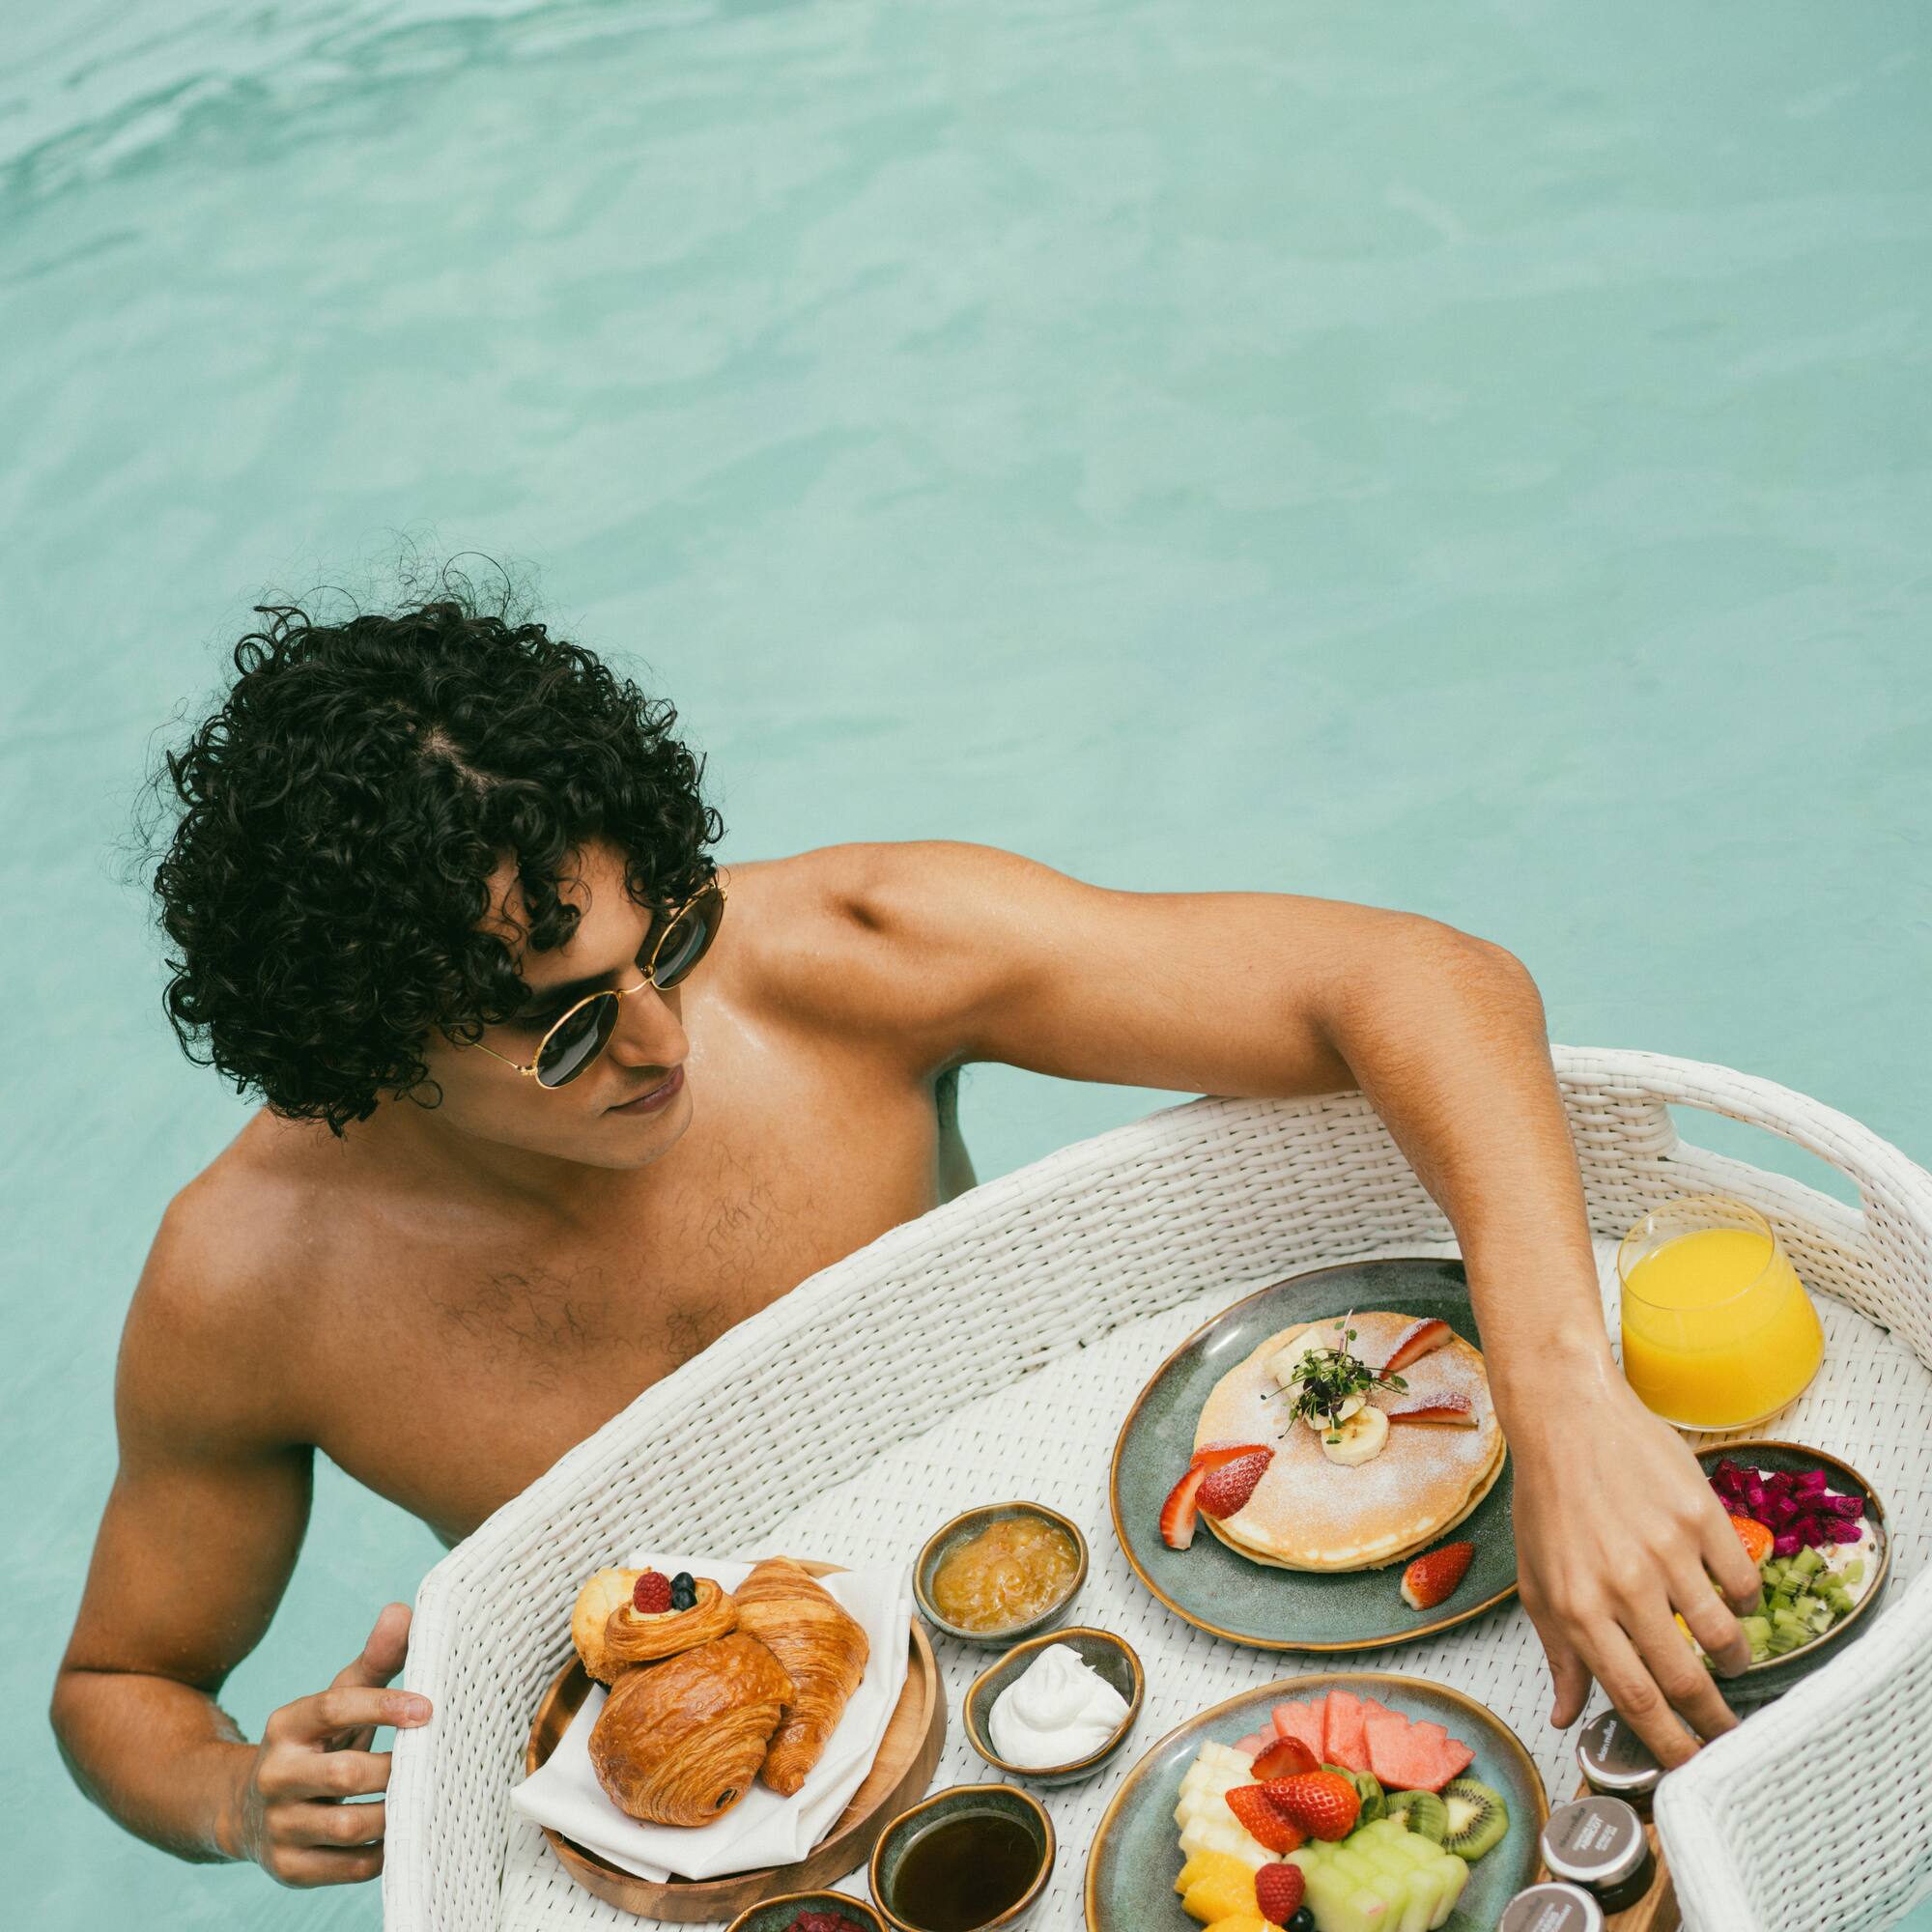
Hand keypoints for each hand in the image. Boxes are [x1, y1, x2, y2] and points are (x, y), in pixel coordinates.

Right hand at [229, 1603, 429, 1885]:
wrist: (249, 1807)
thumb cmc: (315, 1743)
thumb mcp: (338, 1698)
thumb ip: (375, 1660)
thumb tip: (404, 1611)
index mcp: (287, 1725)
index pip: (334, 1707)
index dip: (383, 1705)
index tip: (428, 1708)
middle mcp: (274, 1775)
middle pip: (345, 1774)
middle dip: (394, 1769)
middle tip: (426, 1762)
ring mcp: (278, 1825)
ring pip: (348, 1826)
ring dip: (393, 1813)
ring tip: (416, 1797)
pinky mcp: (288, 1868)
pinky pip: (348, 1866)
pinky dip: (382, 1852)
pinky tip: (397, 1832)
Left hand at [1511, 1370, 1761, 1766]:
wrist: (1566, 1415)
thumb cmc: (1547, 1497)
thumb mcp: (1535, 1577)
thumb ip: (1557, 1650)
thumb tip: (1565, 1714)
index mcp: (1577, 1606)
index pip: (1633, 1699)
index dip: (1669, 1743)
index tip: (1690, 1766)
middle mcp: (1622, 1583)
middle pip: (1685, 1680)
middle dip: (1714, 1719)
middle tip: (1728, 1731)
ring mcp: (1665, 1548)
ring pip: (1724, 1635)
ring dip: (1734, 1659)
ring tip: (1730, 1659)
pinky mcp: (1699, 1515)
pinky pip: (1743, 1582)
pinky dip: (1745, 1602)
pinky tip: (1731, 1598)